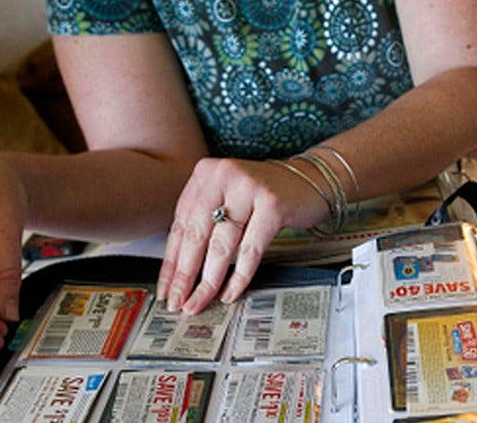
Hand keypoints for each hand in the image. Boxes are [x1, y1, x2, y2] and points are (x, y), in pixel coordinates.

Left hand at [156, 158, 328, 314]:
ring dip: (208, 281)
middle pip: (196, 234)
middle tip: (178, 302)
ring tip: (199, 302)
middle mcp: (224, 175)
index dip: (171, 261)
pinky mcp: (273, 205)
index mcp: (205, 173)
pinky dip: (239, 276)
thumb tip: (179, 270)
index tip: (166, 289)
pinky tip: (230, 292)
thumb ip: (204, 221)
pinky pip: (251, 250)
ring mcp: (249, 188)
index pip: (180, 224)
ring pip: (221, 245)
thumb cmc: (264, 194)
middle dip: (185, 275)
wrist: (310, 179)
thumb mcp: (227, 197)